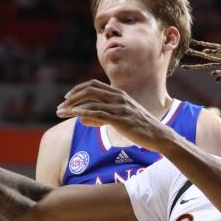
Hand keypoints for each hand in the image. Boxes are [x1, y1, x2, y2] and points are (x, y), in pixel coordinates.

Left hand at [56, 80, 177, 151]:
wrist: (159, 135)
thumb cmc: (140, 127)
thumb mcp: (121, 116)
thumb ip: (103, 115)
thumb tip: (83, 118)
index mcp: (119, 93)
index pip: (94, 85)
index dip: (78, 89)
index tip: (67, 97)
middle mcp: (118, 97)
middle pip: (89, 90)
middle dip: (72, 97)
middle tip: (60, 106)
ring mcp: (120, 107)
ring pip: (91, 102)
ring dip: (73, 107)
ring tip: (61, 113)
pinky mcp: (120, 119)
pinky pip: (98, 113)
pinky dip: (84, 113)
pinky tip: (74, 116)